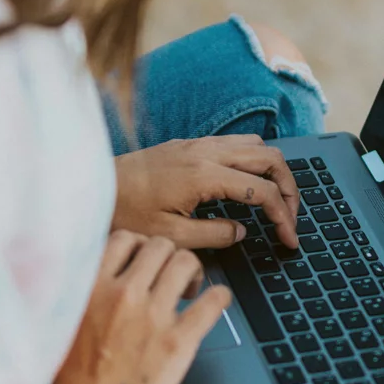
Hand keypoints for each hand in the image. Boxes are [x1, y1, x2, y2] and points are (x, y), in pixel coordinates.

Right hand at [47, 230, 231, 383]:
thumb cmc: (69, 378)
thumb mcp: (65, 318)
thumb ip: (84, 291)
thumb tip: (104, 274)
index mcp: (93, 285)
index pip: (126, 239)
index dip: (140, 247)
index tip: (145, 261)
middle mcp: (124, 293)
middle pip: (160, 246)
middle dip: (168, 257)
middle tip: (171, 277)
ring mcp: (153, 315)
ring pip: (186, 263)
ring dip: (193, 271)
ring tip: (191, 289)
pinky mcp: (178, 341)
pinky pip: (212, 303)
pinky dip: (219, 297)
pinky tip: (218, 300)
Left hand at [113, 135, 300, 248]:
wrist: (91, 188)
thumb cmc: (124, 213)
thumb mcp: (171, 236)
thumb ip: (214, 235)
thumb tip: (242, 232)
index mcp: (204, 175)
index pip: (262, 191)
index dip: (283, 216)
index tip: (289, 239)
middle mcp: (205, 152)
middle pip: (270, 158)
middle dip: (289, 188)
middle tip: (291, 217)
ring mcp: (197, 144)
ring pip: (256, 145)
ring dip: (273, 171)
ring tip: (275, 201)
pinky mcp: (188, 145)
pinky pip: (235, 143)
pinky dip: (253, 162)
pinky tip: (247, 185)